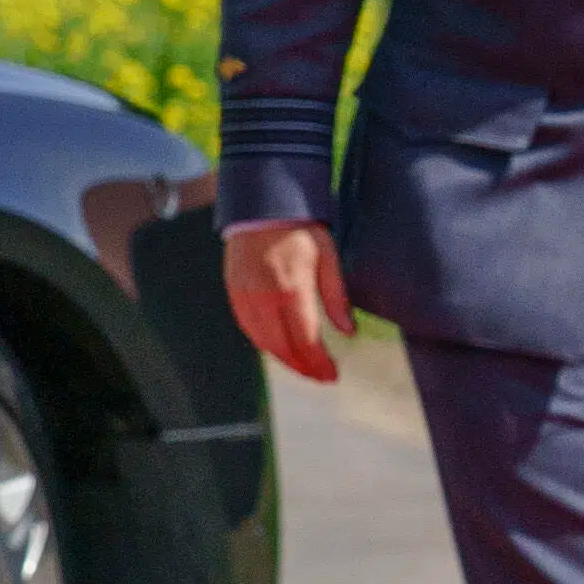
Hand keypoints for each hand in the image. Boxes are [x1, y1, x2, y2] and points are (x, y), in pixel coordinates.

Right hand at [229, 220, 357, 385]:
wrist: (262, 205)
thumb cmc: (302, 229)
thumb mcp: (329, 258)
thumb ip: (336, 298)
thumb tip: (350, 332)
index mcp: (292, 289)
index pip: (305, 340)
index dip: (319, 363)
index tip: (333, 375)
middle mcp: (264, 297)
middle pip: (283, 347)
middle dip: (304, 368)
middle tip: (322, 378)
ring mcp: (245, 295)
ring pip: (263, 342)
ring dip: (285, 360)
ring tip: (305, 368)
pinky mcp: (234, 291)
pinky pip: (248, 328)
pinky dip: (265, 344)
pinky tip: (281, 348)